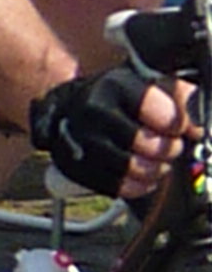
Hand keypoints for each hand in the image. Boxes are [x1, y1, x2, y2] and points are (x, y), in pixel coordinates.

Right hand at [29, 66, 200, 197]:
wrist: (72, 107)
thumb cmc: (121, 97)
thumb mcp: (151, 83)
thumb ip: (183, 98)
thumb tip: (200, 129)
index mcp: (116, 85)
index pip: (168, 117)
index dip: (180, 126)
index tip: (175, 125)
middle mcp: (94, 111)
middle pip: (152, 147)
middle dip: (168, 150)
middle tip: (167, 145)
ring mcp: (80, 140)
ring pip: (135, 170)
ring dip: (154, 170)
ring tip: (154, 160)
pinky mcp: (74, 166)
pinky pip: (118, 188)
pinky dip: (136, 185)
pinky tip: (138, 173)